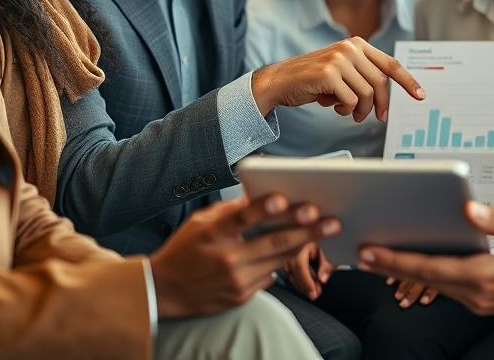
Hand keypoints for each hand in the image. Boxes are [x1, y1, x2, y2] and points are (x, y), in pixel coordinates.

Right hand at [150, 193, 339, 318]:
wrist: (164, 290)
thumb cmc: (185, 249)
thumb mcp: (201, 221)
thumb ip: (231, 210)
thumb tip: (259, 196)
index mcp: (213, 233)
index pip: (242, 218)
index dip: (264, 208)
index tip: (285, 199)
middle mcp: (226, 258)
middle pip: (272, 242)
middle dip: (305, 229)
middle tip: (329, 219)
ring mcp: (235, 280)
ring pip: (278, 260)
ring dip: (304, 244)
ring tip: (326, 230)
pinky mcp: (241, 296)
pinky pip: (270, 277)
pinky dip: (282, 262)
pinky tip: (297, 249)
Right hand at [251, 37, 425, 121]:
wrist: (280, 81)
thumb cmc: (313, 80)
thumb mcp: (342, 71)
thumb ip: (363, 75)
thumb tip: (387, 96)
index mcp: (356, 44)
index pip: (390, 63)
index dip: (408, 81)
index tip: (420, 96)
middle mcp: (350, 48)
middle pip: (381, 83)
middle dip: (381, 105)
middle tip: (378, 118)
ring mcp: (339, 59)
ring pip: (367, 94)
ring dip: (360, 110)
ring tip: (348, 112)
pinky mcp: (328, 74)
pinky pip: (351, 100)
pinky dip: (345, 110)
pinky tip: (333, 106)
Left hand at [359, 202, 493, 317]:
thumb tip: (466, 208)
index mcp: (484, 274)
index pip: (429, 267)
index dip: (396, 259)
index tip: (370, 252)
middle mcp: (478, 293)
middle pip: (425, 278)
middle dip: (392, 266)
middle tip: (362, 254)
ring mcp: (481, 302)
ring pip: (436, 286)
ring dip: (409, 272)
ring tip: (382, 258)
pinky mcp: (486, 303)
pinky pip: (450, 290)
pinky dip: (430, 277)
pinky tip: (419, 266)